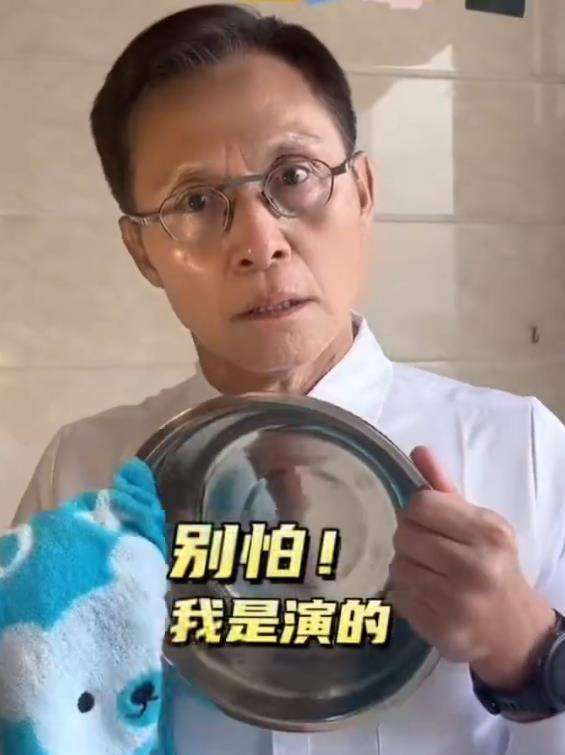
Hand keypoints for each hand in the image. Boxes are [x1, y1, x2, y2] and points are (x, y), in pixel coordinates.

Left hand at [387, 445, 555, 691]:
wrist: (513, 629)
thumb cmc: (492, 565)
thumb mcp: (478, 523)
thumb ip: (445, 489)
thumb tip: (418, 450)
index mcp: (488, 533)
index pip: (422, 504)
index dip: (417, 511)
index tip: (428, 522)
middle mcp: (474, 567)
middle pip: (405, 534)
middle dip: (410, 538)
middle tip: (427, 548)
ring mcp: (456, 603)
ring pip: (398, 565)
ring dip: (407, 566)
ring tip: (429, 572)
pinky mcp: (440, 630)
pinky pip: (398, 596)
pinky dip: (406, 592)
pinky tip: (427, 594)